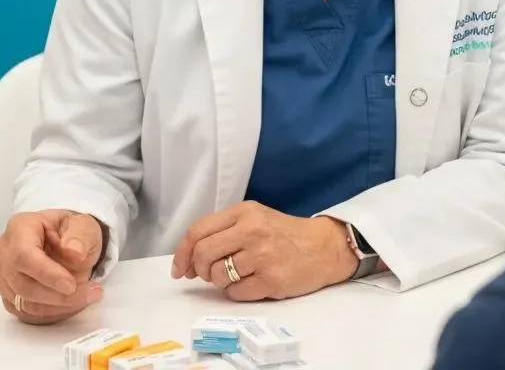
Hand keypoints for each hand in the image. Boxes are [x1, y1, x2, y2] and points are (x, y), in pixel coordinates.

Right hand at [0, 210, 104, 324]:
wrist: (71, 242)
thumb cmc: (73, 231)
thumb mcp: (84, 225)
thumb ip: (80, 236)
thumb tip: (74, 252)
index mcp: (19, 227)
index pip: (24, 255)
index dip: (47, 274)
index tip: (71, 285)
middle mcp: (4, 251)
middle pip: (22, 283)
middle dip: (56, 295)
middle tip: (89, 292)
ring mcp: (3, 276)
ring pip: (23, 302)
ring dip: (57, 305)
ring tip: (88, 296)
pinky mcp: (8, 295)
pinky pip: (26, 312)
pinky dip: (52, 312)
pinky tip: (73, 303)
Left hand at [171, 202, 357, 301]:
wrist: (324, 247)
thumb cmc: (285, 233)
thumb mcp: (256, 219)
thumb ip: (224, 231)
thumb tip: (188, 261)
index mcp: (245, 211)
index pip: (199, 230)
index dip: (182, 253)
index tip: (180, 269)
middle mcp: (252, 230)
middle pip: (204, 254)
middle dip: (200, 269)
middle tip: (210, 273)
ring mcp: (262, 255)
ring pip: (218, 276)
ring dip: (221, 282)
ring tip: (239, 274)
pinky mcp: (270, 279)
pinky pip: (236, 293)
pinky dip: (238, 292)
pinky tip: (253, 282)